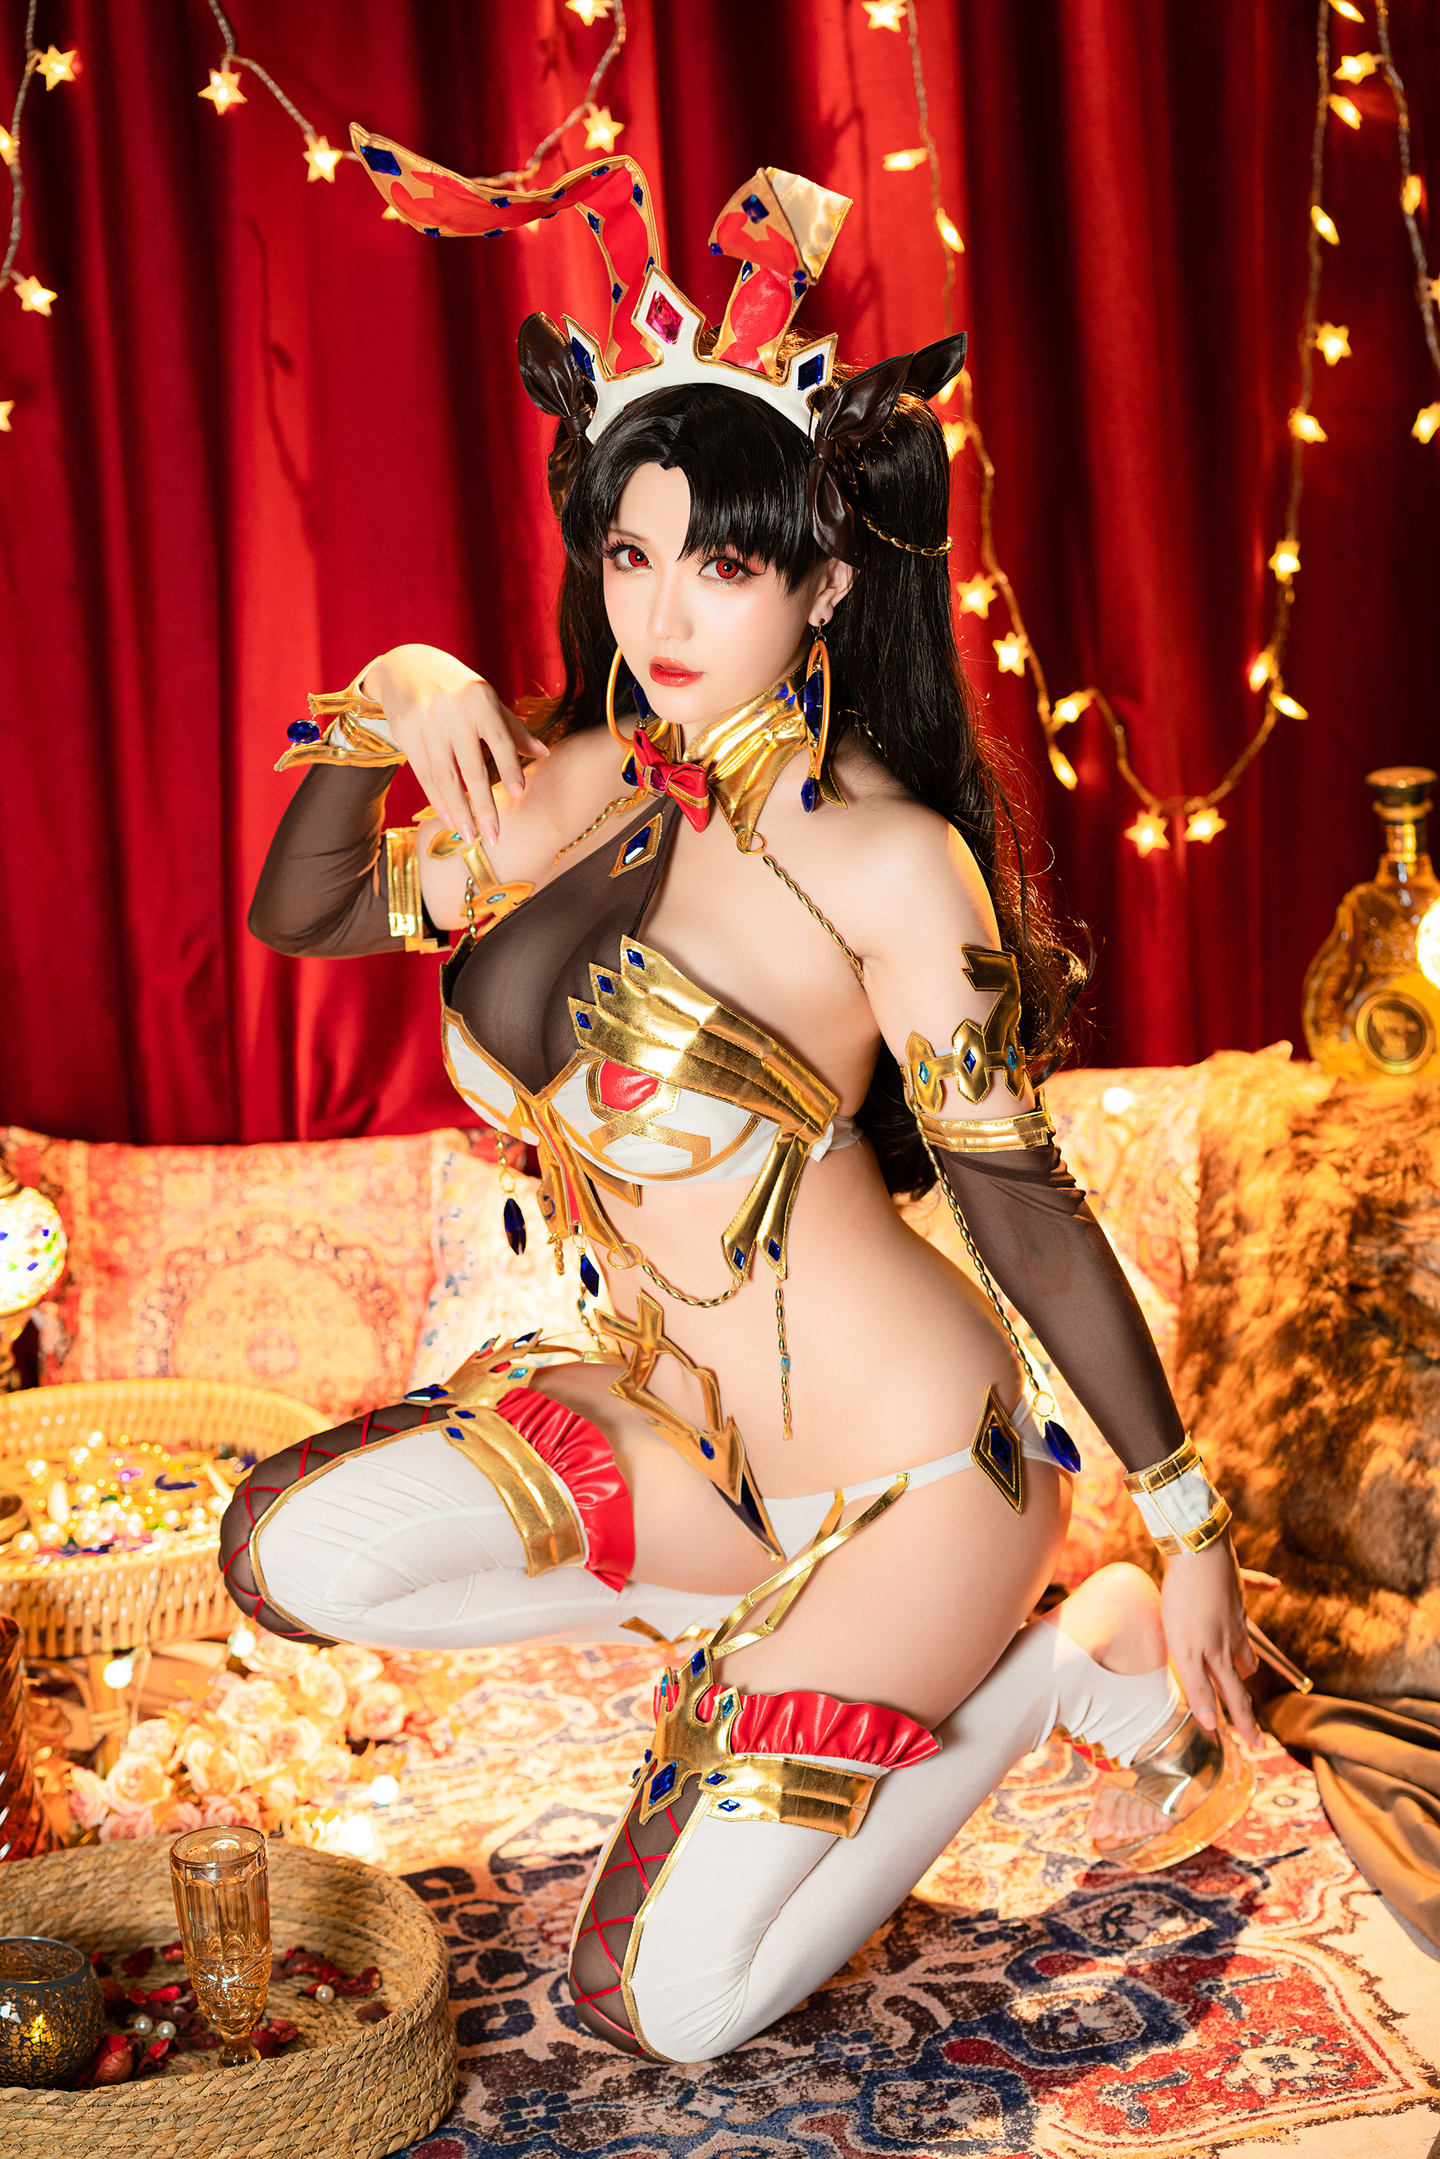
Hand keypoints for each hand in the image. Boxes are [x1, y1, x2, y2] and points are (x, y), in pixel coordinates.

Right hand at [364, 644, 548, 845]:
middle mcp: (452, 710)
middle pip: (471, 767)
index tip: (518, 793)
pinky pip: (424, 775)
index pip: (499, 738)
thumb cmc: (459, 689)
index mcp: (479, 698)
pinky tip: (450, 820)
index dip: (510, 766)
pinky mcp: (405, 732)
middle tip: (494, 837)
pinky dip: (438, 800)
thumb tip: (544, 754)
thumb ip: (513, 729)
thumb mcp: (487, 701)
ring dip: (459, 811)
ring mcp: (426, 722)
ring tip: (471, 838)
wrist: (407, 667)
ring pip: (445, 776)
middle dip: (483, 805)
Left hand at [1159, 1536, 1261, 1747]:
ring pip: (1246, 1636)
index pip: (1234, 1696)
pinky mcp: (1234, 1582)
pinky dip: (1262, 1586)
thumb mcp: (1185, 1652)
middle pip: (1243, 1668)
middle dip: (1244, 1693)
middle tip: (1250, 1713)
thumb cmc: (1185, 1603)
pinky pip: (1252, 1585)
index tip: (1258, 1747)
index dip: (1244, 1723)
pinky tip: (1274, 1585)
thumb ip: (1199, 1686)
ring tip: (1247, 1666)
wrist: (1198, 1554)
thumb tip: (1212, 1723)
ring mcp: (1235, 1608)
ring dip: (1248, 1652)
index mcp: (1219, 1654)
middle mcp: (1233, 1635)